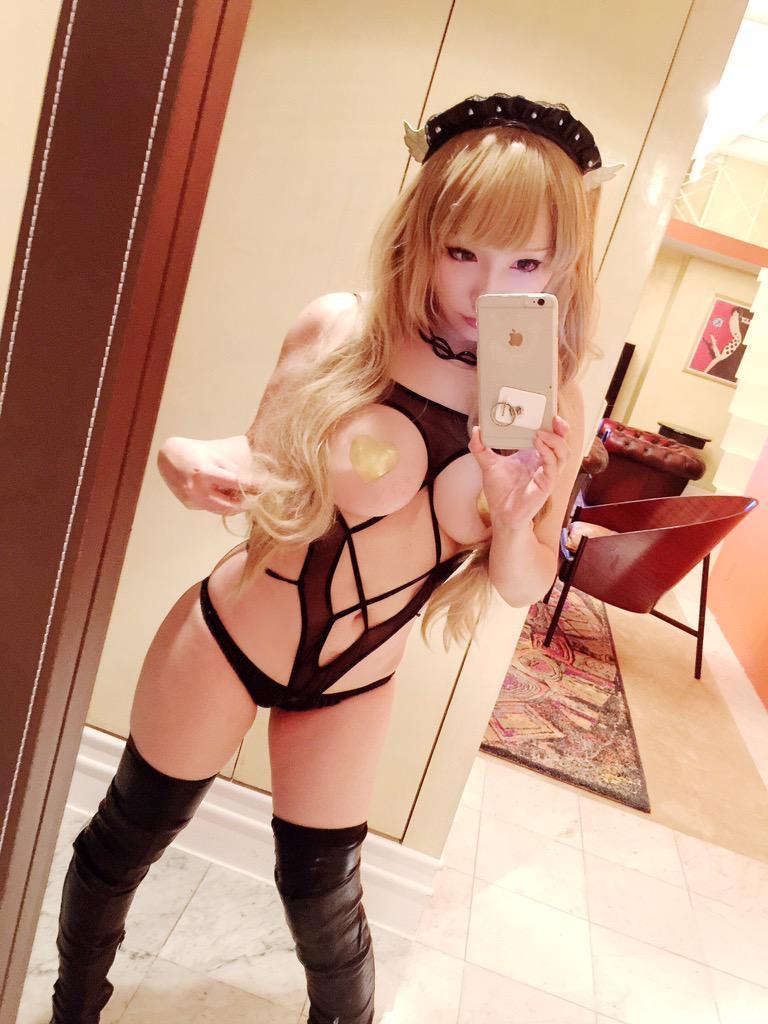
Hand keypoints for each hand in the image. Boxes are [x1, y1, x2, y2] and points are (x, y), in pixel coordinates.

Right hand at [157, 437, 253, 513]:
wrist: (169, 457)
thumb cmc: (194, 452)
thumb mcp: (216, 456)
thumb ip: (233, 470)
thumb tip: (252, 481)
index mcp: (204, 473)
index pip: (235, 483)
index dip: (252, 486)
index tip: (264, 486)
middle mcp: (197, 490)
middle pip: (230, 505)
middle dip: (245, 504)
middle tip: (257, 499)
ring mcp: (192, 500)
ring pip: (221, 510)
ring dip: (234, 507)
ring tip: (244, 499)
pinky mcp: (190, 505)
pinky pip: (211, 508)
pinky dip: (221, 504)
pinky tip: (226, 496)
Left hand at [468, 416, 570, 530]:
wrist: (502, 514)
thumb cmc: (500, 491)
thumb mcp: (488, 464)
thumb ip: (480, 448)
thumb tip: (476, 430)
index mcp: (536, 456)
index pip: (551, 437)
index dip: (553, 425)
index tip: (548, 411)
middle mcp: (546, 463)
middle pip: (562, 442)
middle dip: (561, 429)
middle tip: (554, 417)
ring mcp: (548, 474)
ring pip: (563, 453)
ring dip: (554, 440)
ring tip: (540, 431)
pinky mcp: (547, 484)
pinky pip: (553, 466)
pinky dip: (548, 453)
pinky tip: (538, 443)